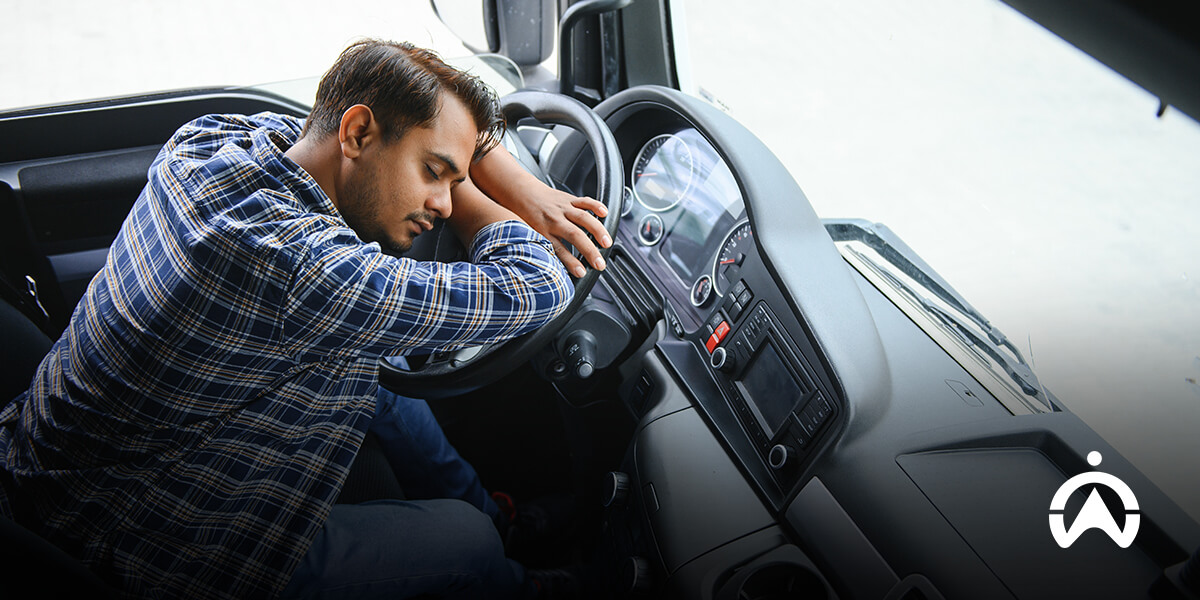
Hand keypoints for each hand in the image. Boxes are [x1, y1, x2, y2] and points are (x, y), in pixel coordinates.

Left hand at [471, 147, 611, 277]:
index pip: (559, 250)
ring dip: (597, 230)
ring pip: (583, 218)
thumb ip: (542, 251)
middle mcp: (554, 220)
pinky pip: (584, 201)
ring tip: (607, 243)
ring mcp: (562, 209)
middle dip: (589, 250)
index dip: (571, 262)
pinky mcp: (568, 199)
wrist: (519, 193)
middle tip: (600, 264)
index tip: (582, 273)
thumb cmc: (524, 217)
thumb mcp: (528, 237)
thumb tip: (553, 272)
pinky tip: (604, 213)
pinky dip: (595, 206)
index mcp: (543, 232)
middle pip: (574, 235)